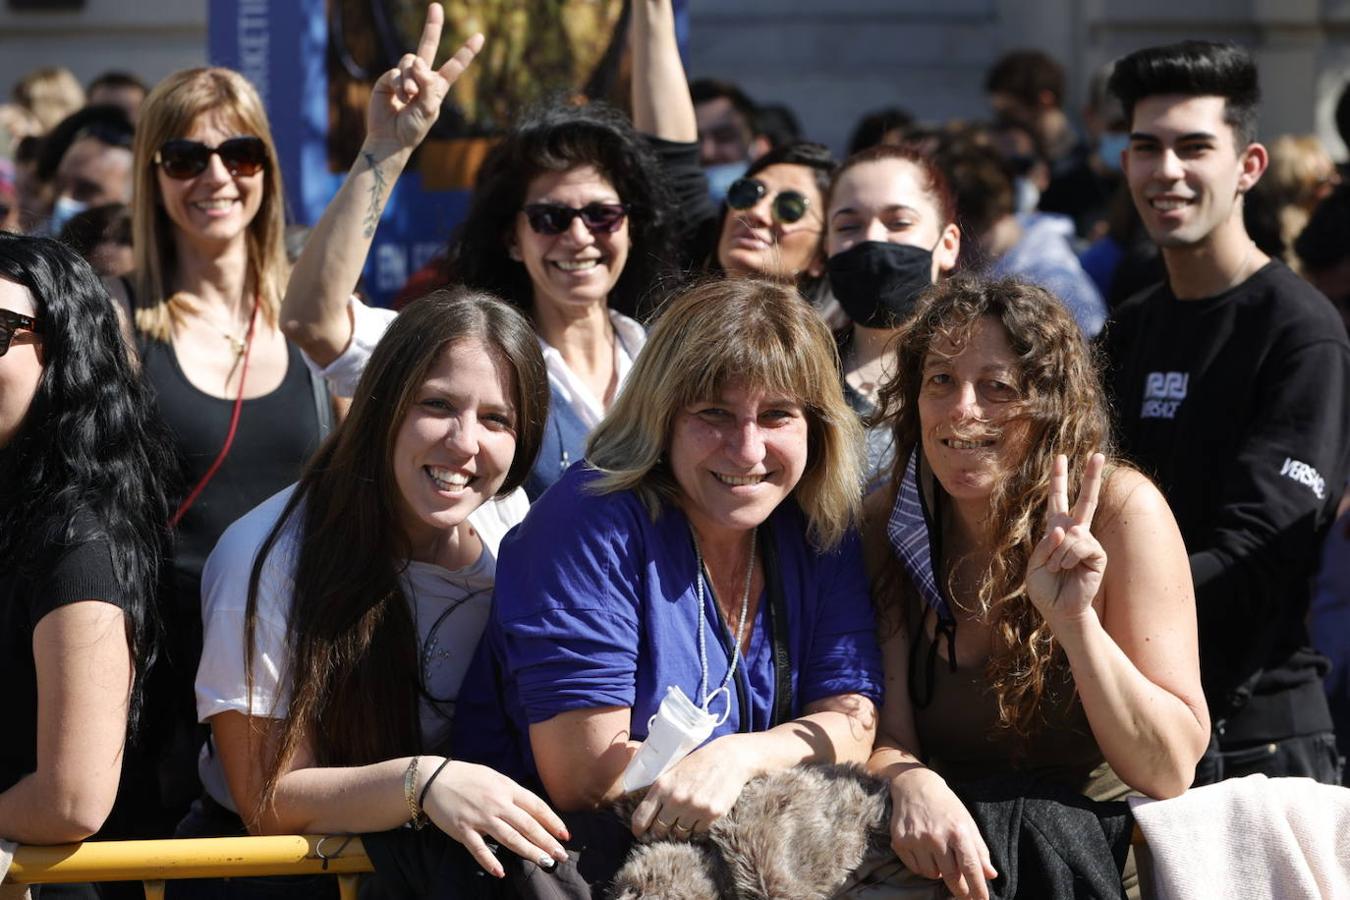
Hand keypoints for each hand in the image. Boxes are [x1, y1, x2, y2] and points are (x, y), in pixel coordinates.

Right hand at [366, 3, 483, 151]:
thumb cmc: (414, 129)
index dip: (466, 52)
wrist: (391, 138)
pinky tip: (400, 98)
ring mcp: (405, 76)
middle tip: (436, 7)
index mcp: (437, 86)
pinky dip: (400, 84)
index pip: (454, 66)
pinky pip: (396, 71)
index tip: (479, 36)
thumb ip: (428, 86)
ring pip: (410, 61)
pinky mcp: (388, 79)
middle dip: (432, 26)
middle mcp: (421, 77)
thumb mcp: (429, 110)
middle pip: (427, 46)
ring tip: (409, 97)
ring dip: (411, 79)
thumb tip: (418, 63)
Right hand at [422, 760, 569, 878]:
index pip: (536, 806)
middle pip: (527, 825)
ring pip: (510, 838)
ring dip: (529, 852)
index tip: (564, 835)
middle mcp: (497, 803)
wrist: (433, 778)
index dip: (552, 821)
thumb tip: (531, 809)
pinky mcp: (463, 830)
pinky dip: (489, 861)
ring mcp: (480, 817)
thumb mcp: (494, 777)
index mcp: (507, 788)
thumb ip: (512, 793)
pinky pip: (478, 848)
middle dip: (547, 841)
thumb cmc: (467, 777)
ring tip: (544, 863)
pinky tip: (500, 872)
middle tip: (561, 855)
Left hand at [629, 734, 754, 840]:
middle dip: (661, 831)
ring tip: (685, 818)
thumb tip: (645, 813)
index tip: (640, 834)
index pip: (641, 817)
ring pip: (680, 834)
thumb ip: (660, 790)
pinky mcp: (712, 814)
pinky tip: (700, 814)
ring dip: (680, 829)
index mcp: (662, 786)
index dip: (638, 829)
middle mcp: (676, 799)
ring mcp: (694, 808)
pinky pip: (698, 831)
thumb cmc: (699, 763)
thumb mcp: (673, 771)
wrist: (730, 757)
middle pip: (660, 830)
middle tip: (665, 828)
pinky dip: (697, 827)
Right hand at [889, 767, 996, 899]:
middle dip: (960, 890)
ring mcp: (917, 839)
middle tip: (965, 895)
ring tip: (939, 856)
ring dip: (939, 873)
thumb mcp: (967, 822)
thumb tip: (991, 875)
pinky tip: (925, 852)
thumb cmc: (946, 806)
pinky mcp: (900, 841)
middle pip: (952, 876)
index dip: (977, 888)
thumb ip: (979, 850)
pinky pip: (916, 869)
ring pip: (932, 875)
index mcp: (958, 830)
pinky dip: (923, 867)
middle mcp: (936, 836)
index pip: (970, 867)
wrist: (914, 786)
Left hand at [1026, 452, 1106, 629]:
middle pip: (1084, 500)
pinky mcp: (1097, 554)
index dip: (1059, 479)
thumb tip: (1065, 529)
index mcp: (1055, 530)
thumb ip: (1046, 544)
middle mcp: (1074, 532)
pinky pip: (1081, 544)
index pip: (1057, 499)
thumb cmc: (1045, 589)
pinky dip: (1068, 557)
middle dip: (1091, 477)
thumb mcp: (1035, 565)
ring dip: (1058, 553)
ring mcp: (1088, 542)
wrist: (1058, 610)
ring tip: (1057, 569)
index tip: (1061, 457)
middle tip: (1099, 454)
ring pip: (1072, 532)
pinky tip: (1067, 569)